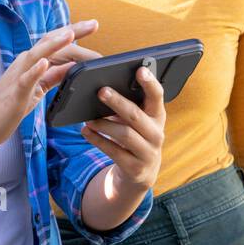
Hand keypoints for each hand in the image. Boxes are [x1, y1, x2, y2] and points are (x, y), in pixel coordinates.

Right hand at [0, 22, 99, 152]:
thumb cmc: (6, 109)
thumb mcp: (36, 91)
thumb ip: (52, 78)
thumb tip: (72, 68)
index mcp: (31, 65)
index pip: (56, 44)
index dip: (75, 34)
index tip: (93, 25)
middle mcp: (23, 66)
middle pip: (49, 43)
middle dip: (72, 32)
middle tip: (94, 23)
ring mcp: (17, 78)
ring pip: (36, 55)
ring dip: (54, 44)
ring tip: (71, 34)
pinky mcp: (13, 94)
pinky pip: (24, 80)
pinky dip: (34, 70)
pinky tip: (44, 62)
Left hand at [81, 65, 165, 193]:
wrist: (140, 174)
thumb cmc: (134, 137)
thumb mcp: (135, 122)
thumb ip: (127, 106)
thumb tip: (103, 89)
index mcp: (157, 116)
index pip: (158, 96)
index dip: (150, 83)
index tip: (140, 70)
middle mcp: (156, 133)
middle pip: (136, 115)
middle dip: (118, 102)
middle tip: (101, 91)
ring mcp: (147, 152)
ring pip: (124, 134)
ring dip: (104, 124)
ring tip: (87, 119)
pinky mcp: (135, 168)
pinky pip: (114, 152)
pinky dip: (98, 140)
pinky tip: (85, 132)